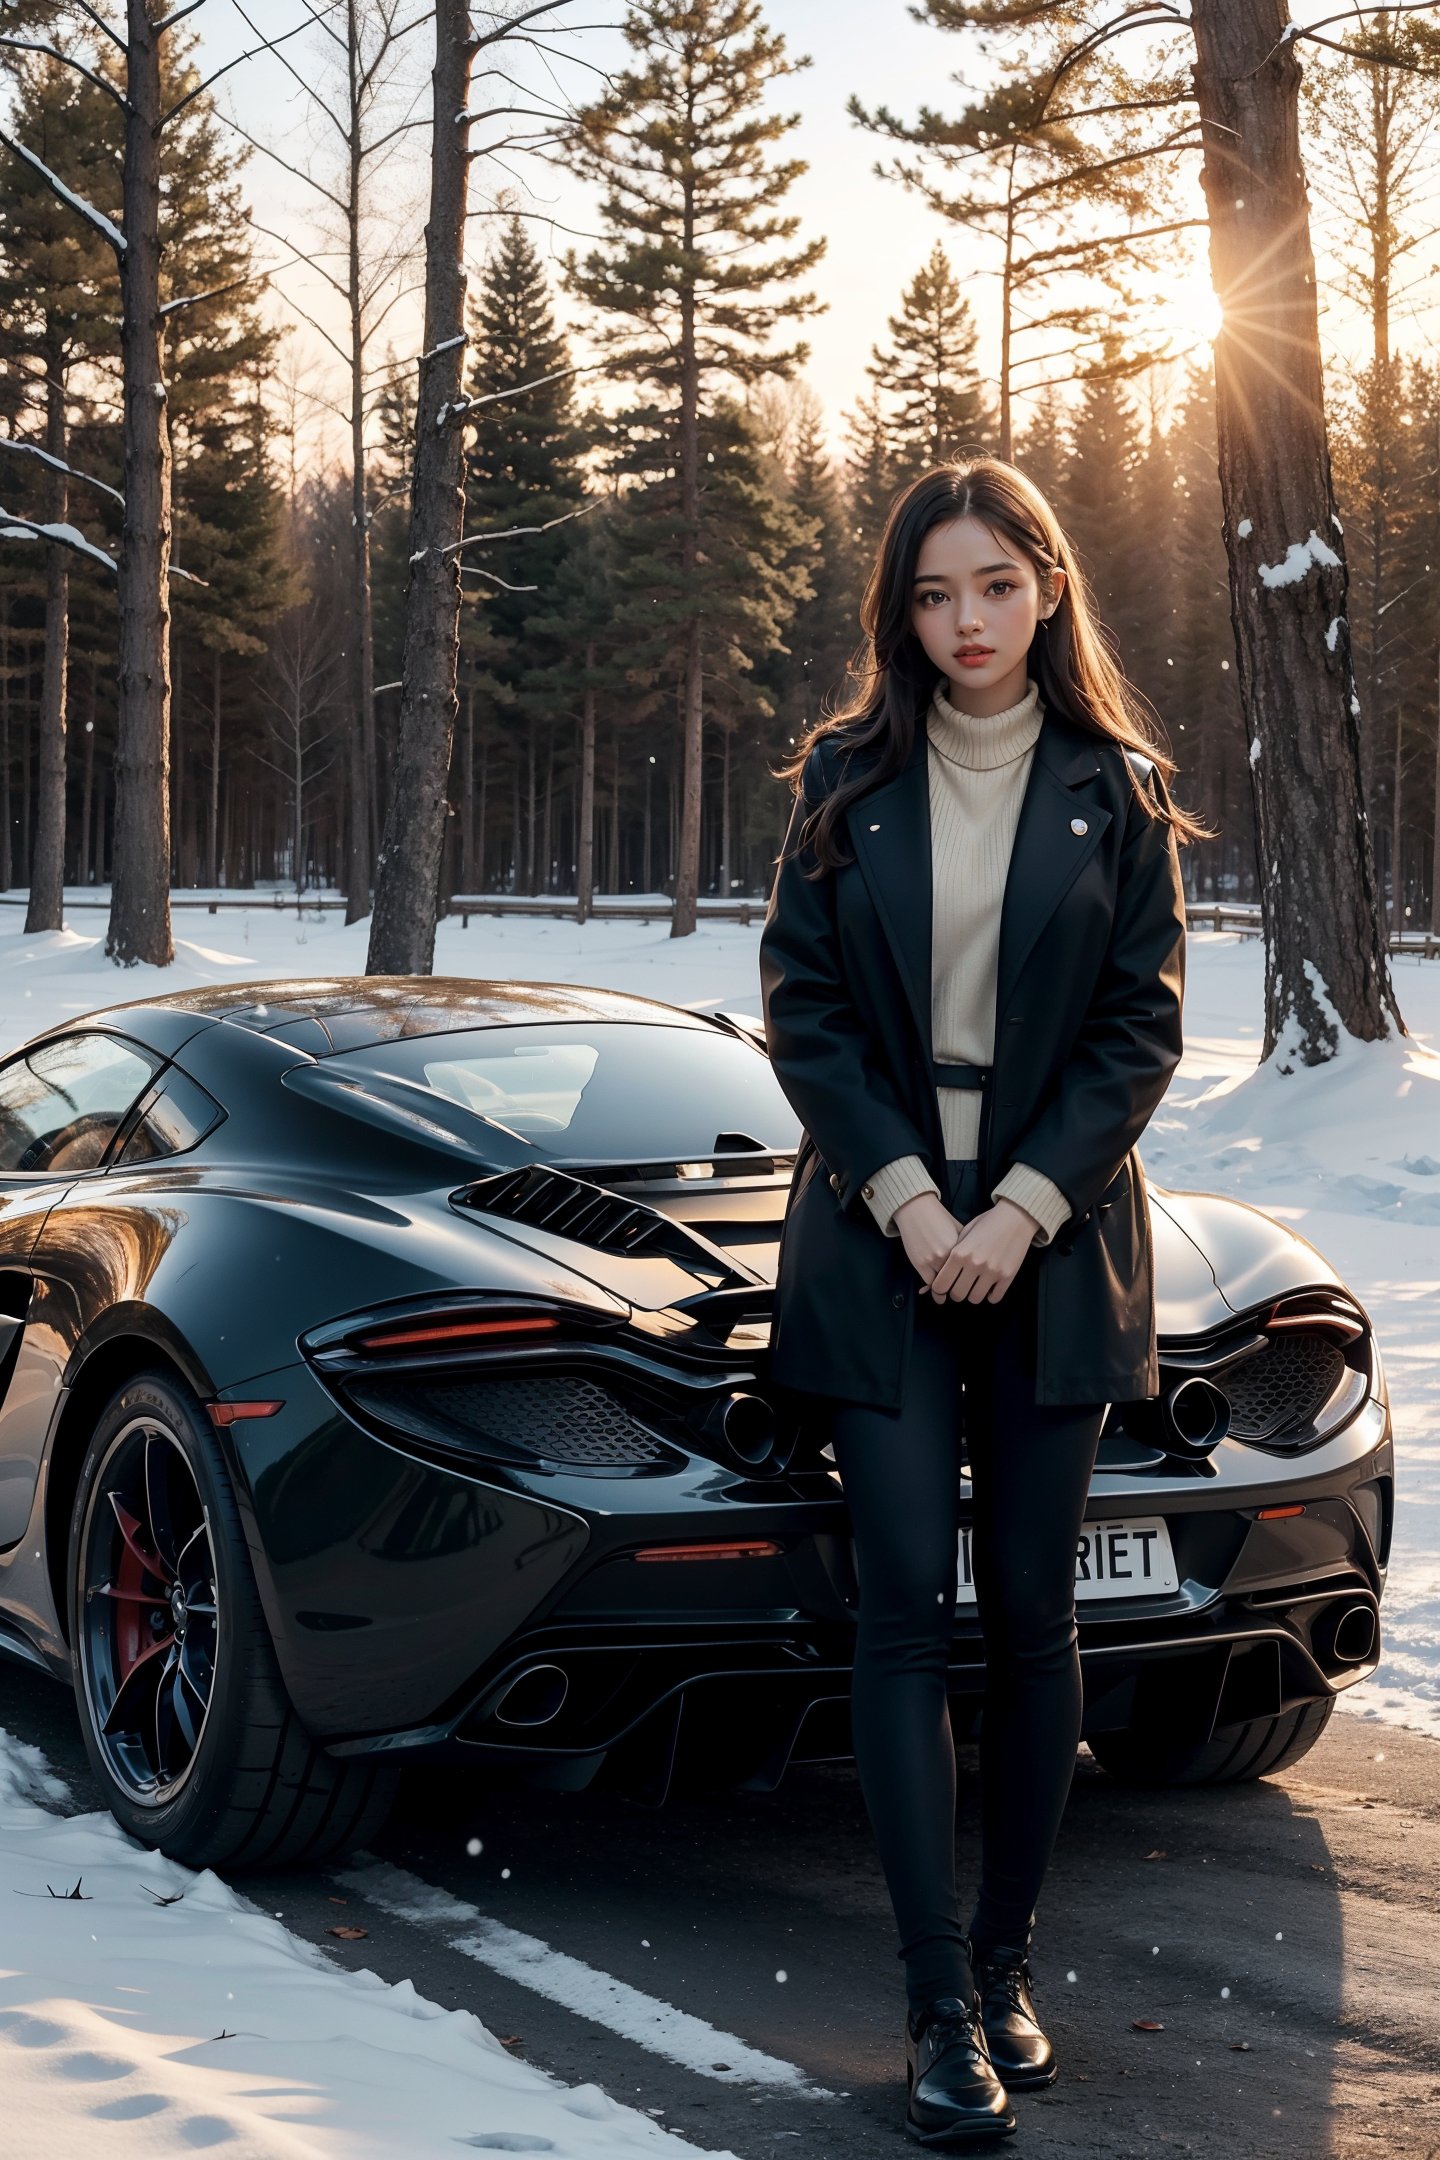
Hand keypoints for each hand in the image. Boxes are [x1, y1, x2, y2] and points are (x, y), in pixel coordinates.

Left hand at [894, 1192, 1038, 1304]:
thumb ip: (954, 1253)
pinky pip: (994, 1298)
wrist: (1015, 1217)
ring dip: (973, 1294)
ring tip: (975, 1286)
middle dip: (956, 1293)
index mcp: (959, 1253)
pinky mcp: (1007, 1276)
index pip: (941, 1285)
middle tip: (960, 1287)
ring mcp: (992, 1271)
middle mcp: (974, 1264)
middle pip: (957, 1295)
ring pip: (975, 1299)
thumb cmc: (987, 1223)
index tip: (944, 1287)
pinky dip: (990, 1295)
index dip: (940, 1289)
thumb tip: (943, 1273)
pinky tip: (989, 1287)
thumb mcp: (964, 1233)